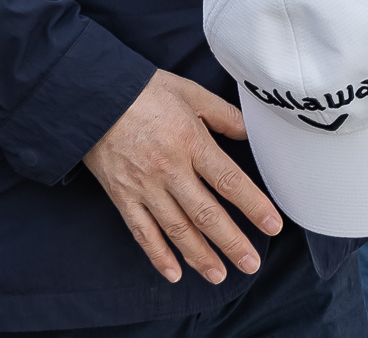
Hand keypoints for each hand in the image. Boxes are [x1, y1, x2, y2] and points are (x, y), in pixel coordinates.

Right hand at [83, 70, 283, 285]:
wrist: (94, 98)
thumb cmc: (145, 91)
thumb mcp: (190, 93)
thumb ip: (223, 114)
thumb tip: (249, 131)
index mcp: (191, 142)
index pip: (229, 180)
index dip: (253, 205)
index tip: (273, 226)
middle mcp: (170, 170)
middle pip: (206, 213)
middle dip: (231, 242)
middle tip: (251, 264)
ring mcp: (145, 187)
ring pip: (176, 229)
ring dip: (199, 255)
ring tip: (219, 274)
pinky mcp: (122, 197)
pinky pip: (142, 232)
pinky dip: (158, 255)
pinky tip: (173, 273)